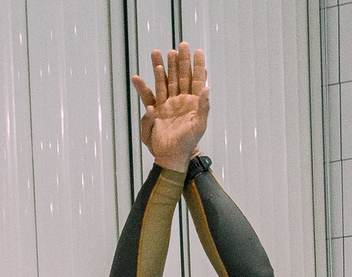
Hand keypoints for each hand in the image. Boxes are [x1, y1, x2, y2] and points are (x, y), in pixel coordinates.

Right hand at [133, 42, 208, 171]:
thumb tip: (207, 88)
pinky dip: (146, 85)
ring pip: (166, 81)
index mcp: (194, 102)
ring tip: (159, 52)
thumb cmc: (188, 143)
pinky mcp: (157, 111)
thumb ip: (204, 106)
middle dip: (180, 61)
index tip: (198, 51)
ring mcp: (169, 104)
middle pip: (181, 76)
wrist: (172, 156)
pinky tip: (143, 75)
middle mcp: (181, 100)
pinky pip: (151, 94)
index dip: (197, 65)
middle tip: (181, 45)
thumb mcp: (200, 125)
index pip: (197, 79)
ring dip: (163, 67)